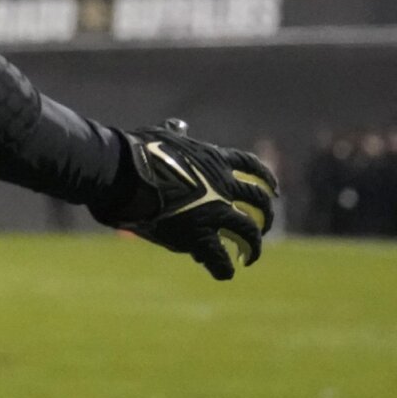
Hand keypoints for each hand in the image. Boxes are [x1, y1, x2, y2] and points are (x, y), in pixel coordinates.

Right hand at [90, 119, 278, 279]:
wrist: (124, 175)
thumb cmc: (137, 152)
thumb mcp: (162, 136)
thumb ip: (175, 134)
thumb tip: (180, 125)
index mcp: (214, 160)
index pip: (251, 166)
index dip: (266, 178)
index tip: (274, 189)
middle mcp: (222, 186)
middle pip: (258, 202)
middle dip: (266, 216)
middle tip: (263, 227)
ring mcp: (215, 212)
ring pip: (248, 232)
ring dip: (253, 246)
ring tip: (249, 256)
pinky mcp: (200, 236)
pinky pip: (220, 258)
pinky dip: (224, 267)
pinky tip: (224, 272)